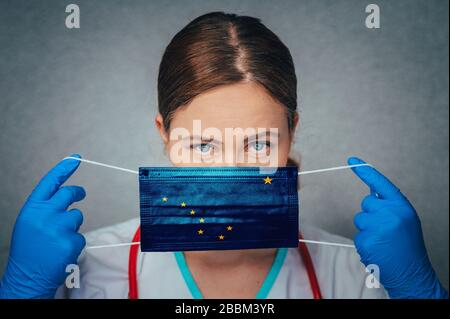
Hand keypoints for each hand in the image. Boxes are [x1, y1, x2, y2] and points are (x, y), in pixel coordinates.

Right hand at [0, 155, 85, 298]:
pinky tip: (61, 252)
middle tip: (80, 194)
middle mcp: (44, 214)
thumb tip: (67, 195)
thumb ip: (45, 208)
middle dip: (77, 193)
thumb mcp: (30, 223)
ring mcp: (58, 227)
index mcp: (32, 209)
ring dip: (72, 226)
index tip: (76, 158)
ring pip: (77, 216)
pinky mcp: (71, 241)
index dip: (64, 168)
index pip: (50, 182)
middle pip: (69, 194)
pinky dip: (74, 243)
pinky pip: (80, 236)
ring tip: (56, 241)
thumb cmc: (29, 250)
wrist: (26, 277)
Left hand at [348, 157, 447, 298]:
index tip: (351, 160)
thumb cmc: (408, 247)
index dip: (365, 171)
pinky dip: (365, 243)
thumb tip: (372, 191)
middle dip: (371, 214)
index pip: (380, 183)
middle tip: (385, 230)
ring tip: (382, 242)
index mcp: (402, 207)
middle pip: (366, 203)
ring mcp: (378, 227)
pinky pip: (358, 236)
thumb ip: (390, 205)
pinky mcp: (367, 240)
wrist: (413, 274)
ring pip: (360, 219)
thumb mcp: (405, 220)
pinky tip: (378, 250)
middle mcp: (390, 214)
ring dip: (367, 230)